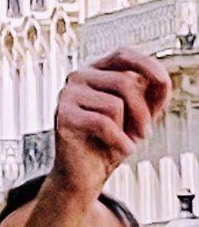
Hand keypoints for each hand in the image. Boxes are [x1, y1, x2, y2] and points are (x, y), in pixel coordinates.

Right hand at [51, 52, 169, 201]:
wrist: (85, 172)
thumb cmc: (110, 140)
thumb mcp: (140, 114)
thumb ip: (152, 94)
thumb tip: (161, 78)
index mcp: (96, 72)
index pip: (123, 54)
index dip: (146, 63)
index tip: (163, 80)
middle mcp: (79, 77)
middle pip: (125, 82)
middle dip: (141, 112)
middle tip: (141, 132)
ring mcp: (68, 95)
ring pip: (115, 103)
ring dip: (127, 129)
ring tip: (122, 139)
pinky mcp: (63, 116)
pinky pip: (103, 123)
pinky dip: (118, 141)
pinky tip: (117, 148)